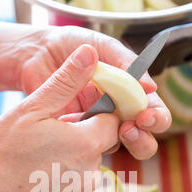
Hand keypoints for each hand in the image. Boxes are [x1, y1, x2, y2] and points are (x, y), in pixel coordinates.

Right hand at [0, 44, 118, 191]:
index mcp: (85, 144)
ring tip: (33, 166)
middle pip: (96, 150)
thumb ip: (64, 83)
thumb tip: (89, 54)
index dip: (93, 118)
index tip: (71, 119)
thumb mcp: (29, 111)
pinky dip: (56, 191)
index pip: (110, 124)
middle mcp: (90, 176)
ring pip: (83, 176)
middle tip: (43, 143)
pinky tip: (30, 187)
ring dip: (67, 168)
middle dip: (77, 143)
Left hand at [14, 26, 171, 159]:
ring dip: (113, 141)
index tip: (144, 116)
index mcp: (131, 92)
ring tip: (100, 128)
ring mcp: (96, 126)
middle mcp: (118, 113)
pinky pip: (84, 144)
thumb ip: (125, 62)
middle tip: (129, 130)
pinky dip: (81, 136)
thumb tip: (150, 86)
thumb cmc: (72, 45)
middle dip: (142, 140)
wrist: (35, 53)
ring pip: (116, 146)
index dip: (156, 118)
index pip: (154, 112)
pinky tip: (71, 122)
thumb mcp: (101, 46)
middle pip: (143, 139)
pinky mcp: (74, 133)